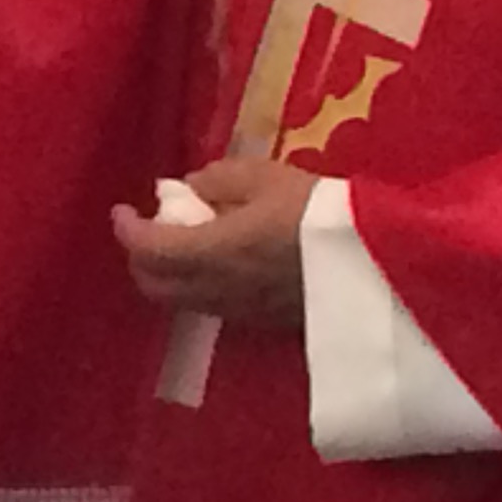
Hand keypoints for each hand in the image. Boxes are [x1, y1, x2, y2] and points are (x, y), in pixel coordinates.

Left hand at [110, 154, 316, 329]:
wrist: (377, 264)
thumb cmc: (318, 212)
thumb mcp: (265, 177)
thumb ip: (217, 180)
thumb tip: (190, 189)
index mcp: (209, 252)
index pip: (146, 250)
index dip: (127, 230)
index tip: (123, 211)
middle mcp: (215, 290)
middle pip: (154, 285)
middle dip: (141, 258)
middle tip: (150, 229)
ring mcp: (239, 313)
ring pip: (181, 301)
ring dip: (170, 275)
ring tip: (185, 243)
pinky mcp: (264, 324)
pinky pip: (213, 308)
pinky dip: (199, 286)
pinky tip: (221, 264)